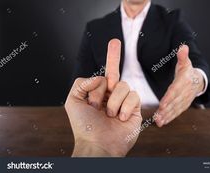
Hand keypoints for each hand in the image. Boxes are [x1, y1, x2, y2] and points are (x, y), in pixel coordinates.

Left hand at [65, 39, 141, 156]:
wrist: (98, 144)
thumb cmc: (84, 126)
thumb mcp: (74, 102)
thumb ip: (81, 84)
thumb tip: (98, 77)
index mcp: (98, 92)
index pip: (105, 72)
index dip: (112, 57)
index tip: (115, 42)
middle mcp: (111, 95)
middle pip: (115, 73)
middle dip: (114, 56)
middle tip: (110, 56)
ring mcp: (124, 101)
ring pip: (122, 85)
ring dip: (113, 101)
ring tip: (109, 114)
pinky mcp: (135, 108)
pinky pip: (133, 96)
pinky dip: (125, 107)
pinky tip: (120, 118)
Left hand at [155, 45, 204, 126]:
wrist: (198, 80)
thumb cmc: (188, 72)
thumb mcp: (185, 63)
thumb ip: (182, 56)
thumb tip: (183, 46)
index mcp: (184, 82)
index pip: (175, 90)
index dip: (169, 98)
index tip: (162, 104)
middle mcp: (185, 93)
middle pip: (174, 102)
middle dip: (166, 110)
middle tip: (157, 117)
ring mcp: (185, 100)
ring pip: (175, 109)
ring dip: (167, 116)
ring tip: (158, 121)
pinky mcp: (183, 105)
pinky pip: (176, 112)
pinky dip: (170, 117)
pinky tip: (162, 122)